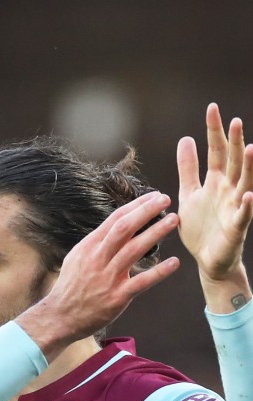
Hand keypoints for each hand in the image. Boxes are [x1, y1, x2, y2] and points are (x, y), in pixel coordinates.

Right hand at [16, 192, 179, 360]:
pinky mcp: (117, 296)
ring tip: (173, 220)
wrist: (60, 316)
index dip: (135, 206)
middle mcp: (98, 258)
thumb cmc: (71, 287)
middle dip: (145, 211)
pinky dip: (159, 271)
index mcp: (89, 246)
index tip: (153, 197)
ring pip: (134, 249)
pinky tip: (174, 262)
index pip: (114, 220)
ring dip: (156, 233)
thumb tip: (114, 229)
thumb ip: (96, 244)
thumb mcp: (77, 258)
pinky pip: (142, 281)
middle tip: (165, 200)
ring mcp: (108, 277)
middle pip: (124, 228)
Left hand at [177, 103, 252, 311]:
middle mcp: (228, 190)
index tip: (212, 108)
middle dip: (234, 142)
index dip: (214, 131)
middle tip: (235, 120)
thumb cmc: (201, 226)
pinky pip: (244, 215)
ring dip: (249, 167)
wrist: (207, 260)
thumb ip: (188, 168)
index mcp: (215, 181)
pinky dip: (247, 205)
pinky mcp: (237, 228)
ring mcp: (235, 207)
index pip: (215, 151)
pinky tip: (249, 194)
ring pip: (244, 183)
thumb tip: (185, 139)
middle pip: (232, 162)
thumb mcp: (189, 193)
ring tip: (251, 148)